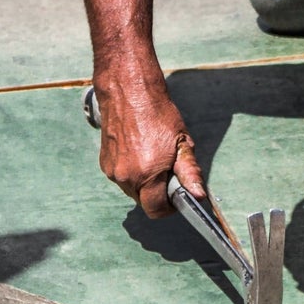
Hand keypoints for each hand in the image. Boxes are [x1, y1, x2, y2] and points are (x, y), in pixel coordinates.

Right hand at [95, 81, 205, 217]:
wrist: (129, 92)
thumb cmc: (158, 115)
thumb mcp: (182, 143)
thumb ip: (189, 173)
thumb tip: (199, 196)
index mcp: (147, 174)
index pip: (156, 210)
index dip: (169, 207)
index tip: (175, 197)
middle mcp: (126, 177)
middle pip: (143, 201)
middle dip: (157, 193)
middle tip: (166, 170)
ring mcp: (113, 171)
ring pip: (132, 189)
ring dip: (143, 182)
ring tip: (152, 157)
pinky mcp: (105, 163)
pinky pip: (121, 177)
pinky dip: (131, 172)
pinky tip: (138, 151)